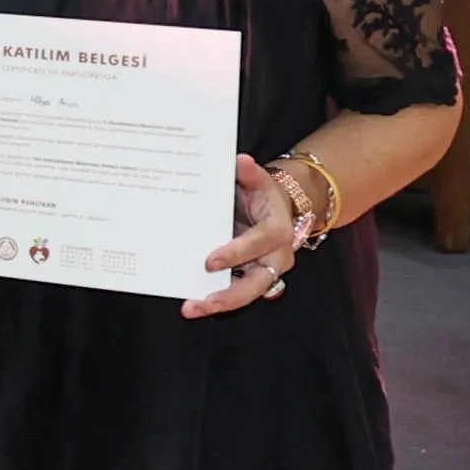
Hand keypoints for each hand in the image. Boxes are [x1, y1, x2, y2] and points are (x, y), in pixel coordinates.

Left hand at [183, 154, 305, 318]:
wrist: (279, 209)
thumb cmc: (264, 195)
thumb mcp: (259, 181)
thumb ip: (249, 174)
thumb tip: (240, 161)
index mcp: (277, 231)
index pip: (258, 244)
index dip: (235, 253)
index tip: (209, 262)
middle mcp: (275, 257)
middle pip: (257, 283)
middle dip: (230, 295)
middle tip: (203, 302)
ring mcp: (264, 271)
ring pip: (246, 293)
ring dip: (219, 303)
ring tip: (191, 308)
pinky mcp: (251, 278)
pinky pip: (234, 292)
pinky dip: (214, 298)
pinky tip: (191, 302)